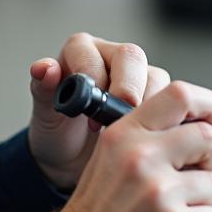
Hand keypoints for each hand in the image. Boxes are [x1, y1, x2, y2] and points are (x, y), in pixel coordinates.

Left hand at [27, 32, 186, 190]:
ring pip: (155, 76)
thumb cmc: (56, 131)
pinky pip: (170, 99)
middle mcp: (110, 57)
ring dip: (148, 104)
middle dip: (128, 86)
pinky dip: (164, 116)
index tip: (91, 103)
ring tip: (131, 131)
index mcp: (80, 52)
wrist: (73, 161)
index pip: (90, 50)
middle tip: (121, 114)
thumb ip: (41, 88)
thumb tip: (43, 68)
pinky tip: (152, 135)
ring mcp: (136, 76)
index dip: (92, 73)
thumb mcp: (44, 115)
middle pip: (131, 56)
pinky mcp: (156, 97)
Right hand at [32, 80, 211, 211]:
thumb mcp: (112, 156)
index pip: (180, 96)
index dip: (211, 104)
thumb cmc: (99, 209)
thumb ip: (151, 138)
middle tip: (198, 176)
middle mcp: (141, 157)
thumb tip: (205, 131)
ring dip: (204, 202)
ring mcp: (158, 192)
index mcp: (126, 133)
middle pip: (208, 138)